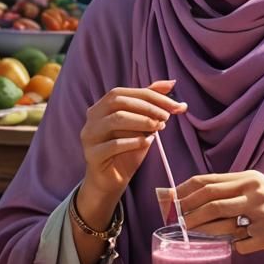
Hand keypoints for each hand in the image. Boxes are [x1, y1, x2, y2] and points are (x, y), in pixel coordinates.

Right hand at [80, 80, 187, 203]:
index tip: (174, 105)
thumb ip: (151, 103)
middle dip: (147, 107)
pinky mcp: (92, 155)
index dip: (151, 96)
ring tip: (158, 128)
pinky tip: (147, 143)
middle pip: (118, 101)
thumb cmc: (127, 150)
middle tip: (166, 117)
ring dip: (142, 122)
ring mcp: (89, 136)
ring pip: (115, 120)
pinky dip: (134, 141)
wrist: (111, 180)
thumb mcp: (141, 124)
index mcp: (101, 106)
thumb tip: (171, 82)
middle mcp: (92, 117)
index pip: (124, 92)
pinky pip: (113, 145)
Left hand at [176, 170, 263, 263]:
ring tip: (196, 233)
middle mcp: (255, 194)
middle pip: (211, 202)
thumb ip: (229, 189)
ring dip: (204, 231)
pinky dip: (235, 245)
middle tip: (176, 221)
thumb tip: (191, 197)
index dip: (185, 191)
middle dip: (188, 213)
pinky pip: (239, 245)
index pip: (208, 182)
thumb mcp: (257, 187)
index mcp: (249, 178)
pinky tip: (241, 242)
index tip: (170, 200)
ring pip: (221, 226)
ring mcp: (261, 216)